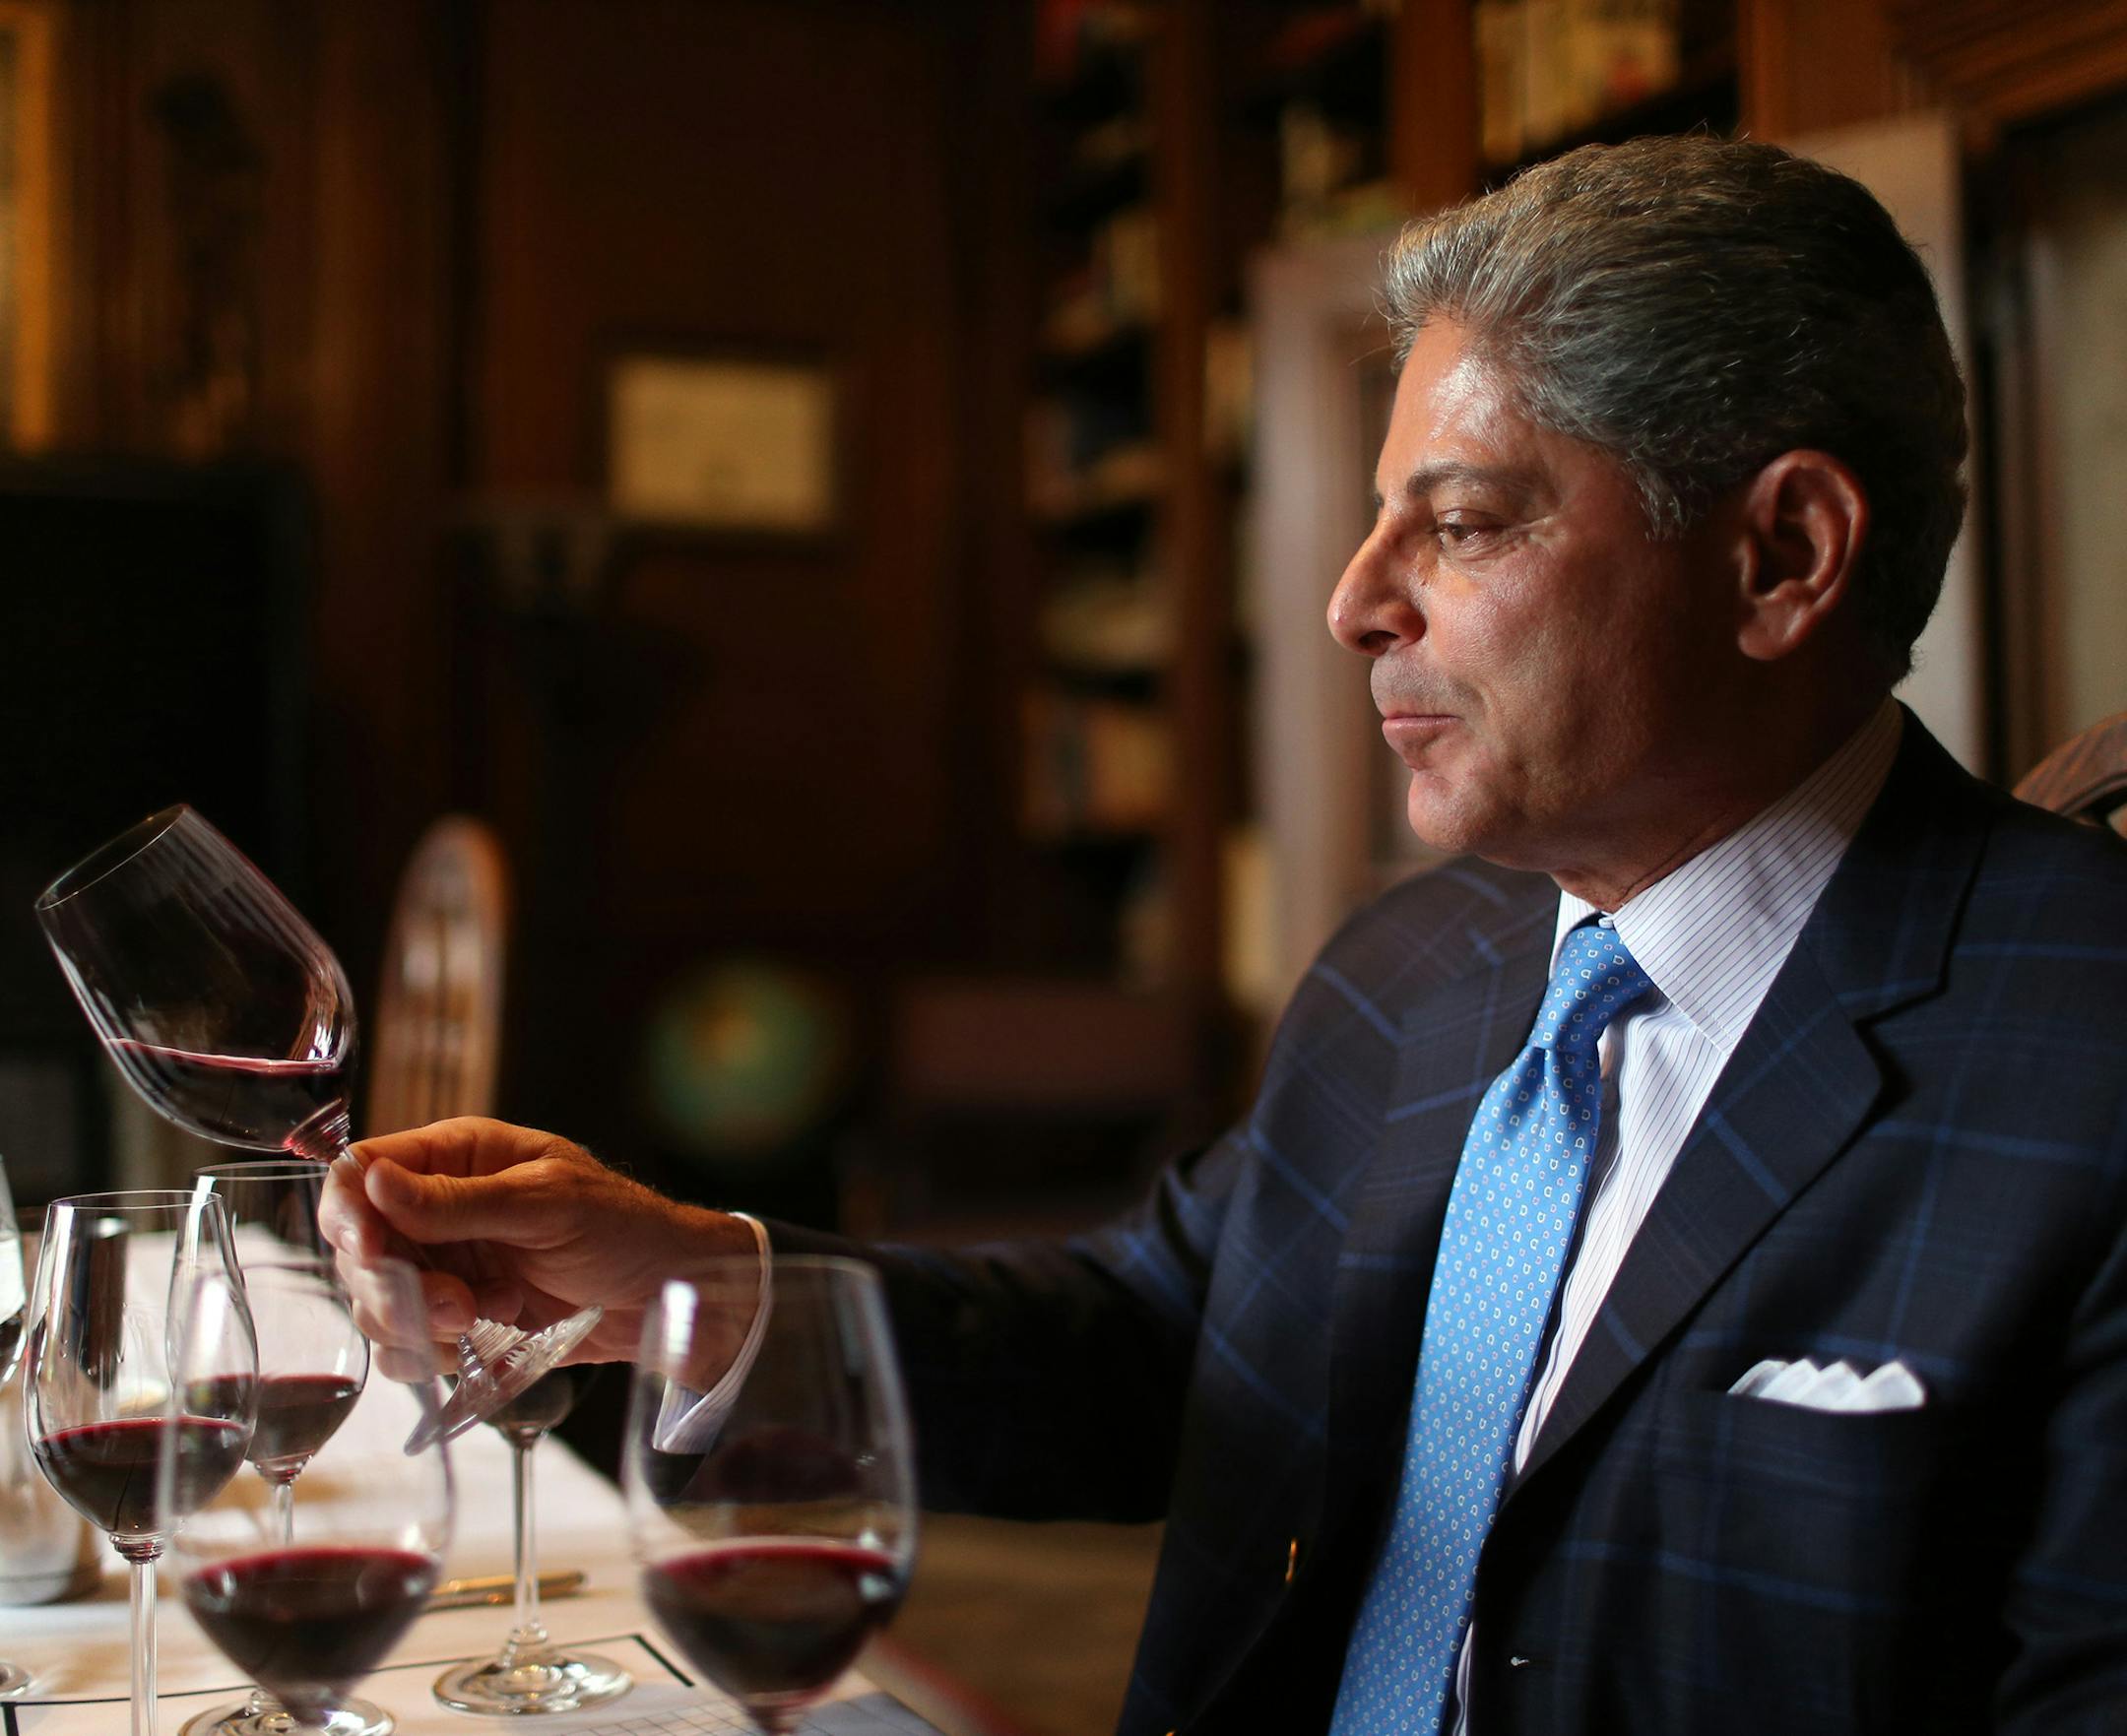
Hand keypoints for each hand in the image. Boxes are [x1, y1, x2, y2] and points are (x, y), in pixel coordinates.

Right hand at [318, 1117, 759, 1365]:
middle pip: (359, 1247)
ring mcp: (445, 1265)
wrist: (669, 1294)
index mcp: (456, 1156)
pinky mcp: (458, 1318)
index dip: (350, 1213)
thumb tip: (375, 1183)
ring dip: (418, 1322)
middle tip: (457, 1304)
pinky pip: (407, 1345)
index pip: (362, 1172)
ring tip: (491, 1314)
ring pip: (376, 1302)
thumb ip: (460, 1202)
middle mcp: (438, 1208)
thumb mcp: (547, 1203)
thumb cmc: (624, 1226)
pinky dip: (434, 1353)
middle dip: (394, 1285)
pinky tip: (492, 1336)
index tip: (372, 1251)